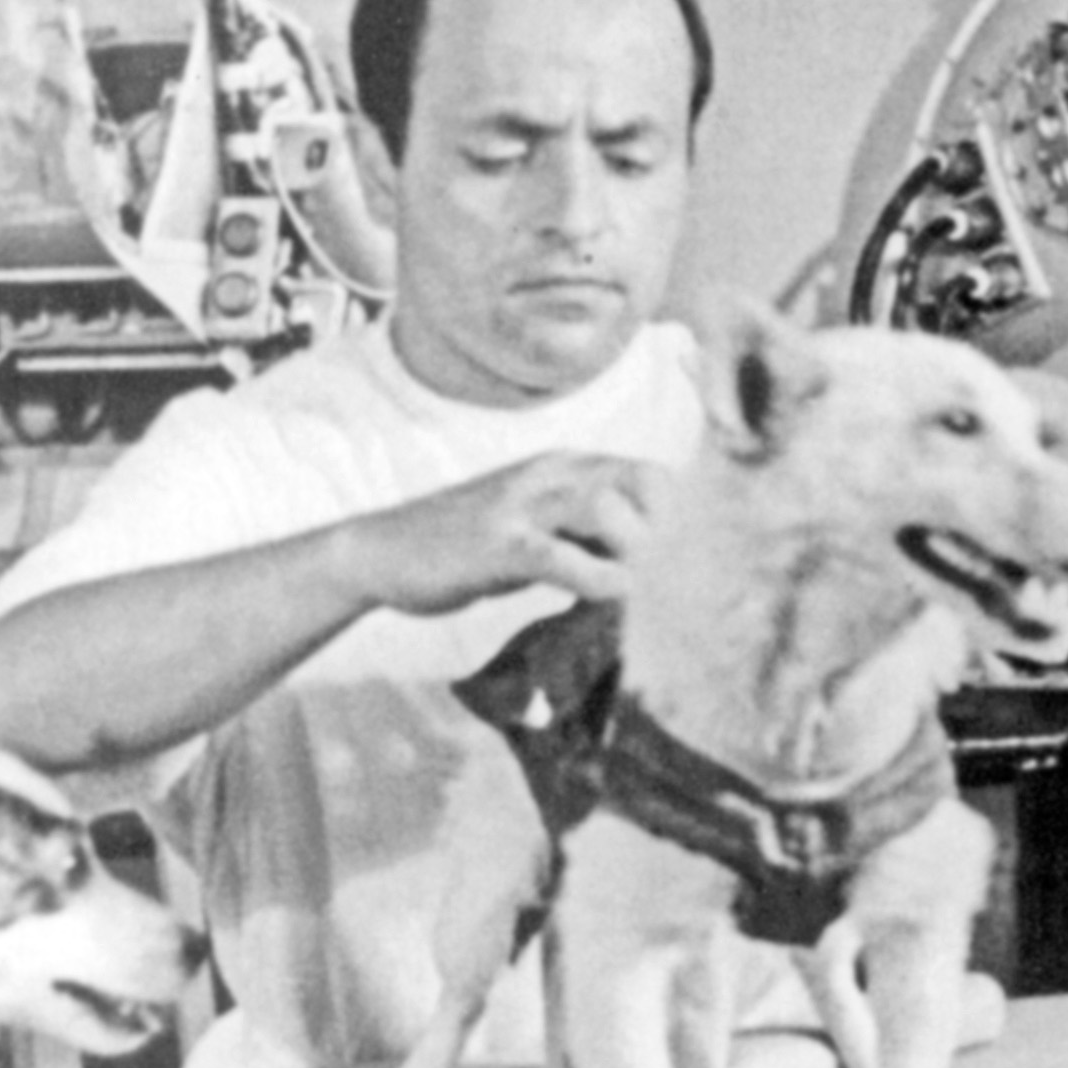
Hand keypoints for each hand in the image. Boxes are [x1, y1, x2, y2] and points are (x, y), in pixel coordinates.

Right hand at [339, 451, 653, 615]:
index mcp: (562, 466)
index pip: (648, 473)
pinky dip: (597, 580)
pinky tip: (610, 601)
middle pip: (641, 482)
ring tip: (645, 593)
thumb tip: (641, 568)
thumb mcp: (533, 529)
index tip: (686, 562)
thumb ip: (582, 535)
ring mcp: (521, 506)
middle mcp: (549, 474)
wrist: (381, 551)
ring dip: (637, 552)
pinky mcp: (497, 544)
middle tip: (673, 583)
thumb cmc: (464, 547)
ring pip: (605, 509)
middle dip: (670, 534)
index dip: (678, 516)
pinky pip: (560, 556)